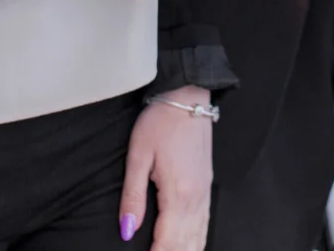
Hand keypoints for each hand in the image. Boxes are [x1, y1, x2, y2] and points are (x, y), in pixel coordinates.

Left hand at [119, 87, 212, 248]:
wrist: (186, 97)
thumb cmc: (160, 122)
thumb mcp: (138, 157)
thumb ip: (132, 197)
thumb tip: (126, 230)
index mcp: (178, 193)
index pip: (167, 241)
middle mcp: (196, 197)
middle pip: (185, 243)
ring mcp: (204, 191)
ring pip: (199, 236)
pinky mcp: (207, 184)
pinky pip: (206, 222)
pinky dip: (199, 240)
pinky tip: (193, 246)